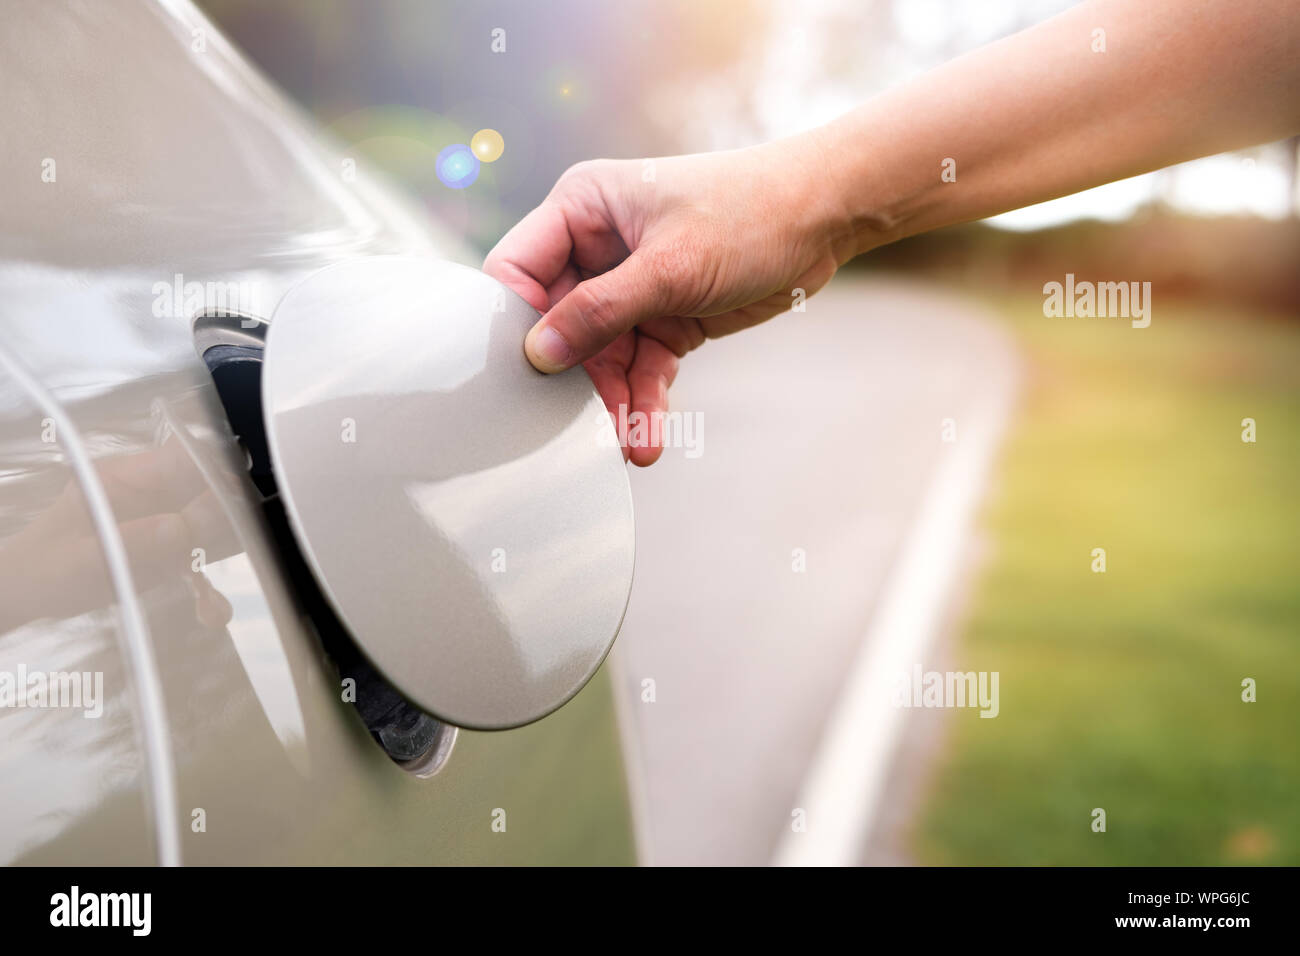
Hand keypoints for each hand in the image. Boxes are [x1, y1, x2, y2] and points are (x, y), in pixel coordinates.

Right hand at [484, 138, 845, 464]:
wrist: (824, 219)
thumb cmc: (748, 213)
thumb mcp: (670, 266)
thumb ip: (601, 311)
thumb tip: (539, 352)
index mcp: (581, 208)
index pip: (518, 269)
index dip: (511, 322)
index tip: (517, 375)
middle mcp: (597, 247)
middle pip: (559, 325)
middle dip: (574, 377)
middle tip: (577, 427)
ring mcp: (630, 286)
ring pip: (602, 356)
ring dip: (613, 401)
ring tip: (628, 444)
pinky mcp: (664, 318)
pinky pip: (640, 367)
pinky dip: (645, 400)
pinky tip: (648, 439)